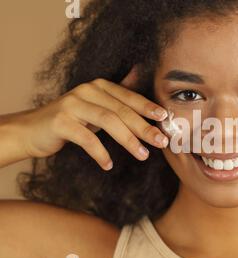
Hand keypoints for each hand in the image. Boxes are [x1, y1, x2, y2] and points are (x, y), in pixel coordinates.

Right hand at [8, 67, 168, 170]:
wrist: (32, 130)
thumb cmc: (71, 120)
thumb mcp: (96, 106)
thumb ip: (118, 97)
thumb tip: (140, 74)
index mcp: (99, 86)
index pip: (129, 97)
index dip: (148, 108)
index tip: (165, 119)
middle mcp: (87, 91)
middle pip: (122, 110)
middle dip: (144, 127)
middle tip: (161, 142)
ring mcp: (72, 105)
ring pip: (108, 121)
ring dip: (128, 140)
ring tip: (143, 155)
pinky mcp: (60, 122)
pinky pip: (86, 138)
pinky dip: (100, 153)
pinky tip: (108, 165)